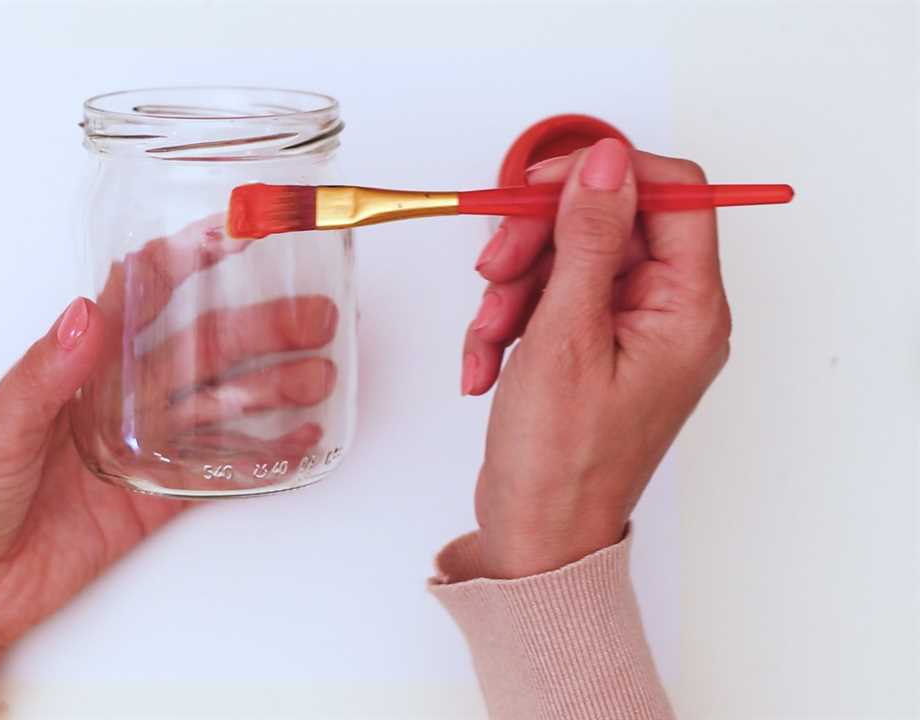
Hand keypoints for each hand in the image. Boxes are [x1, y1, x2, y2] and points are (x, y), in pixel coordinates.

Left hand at [0, 216, 334, 681]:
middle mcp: (116, 401)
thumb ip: (44, 375)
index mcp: (76, 367)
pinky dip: (260, 460)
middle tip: (314, 317)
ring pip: (220, 407)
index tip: (233, 237)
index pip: (139, 300)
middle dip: (258, 328)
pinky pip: (216, 475)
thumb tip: (83, 313)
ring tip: (320, 375)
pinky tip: (297, 441)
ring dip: (271, 388)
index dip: (186, 265)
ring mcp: (140, 451)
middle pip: (200, 352)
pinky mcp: (152, 502)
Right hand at [461, 139, 731, 576]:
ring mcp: (627, 330)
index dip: (604, 176)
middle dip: (537, 240)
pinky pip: (546, 297)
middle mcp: (667, 312)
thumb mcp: (565, 336)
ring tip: (489, 336)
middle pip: (605, 221)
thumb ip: (586, 239)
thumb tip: (604, 162)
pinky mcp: (590, 346)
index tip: (543, 187)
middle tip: (494, 268)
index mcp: (687, 308)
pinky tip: (485, 364)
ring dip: (511, 287)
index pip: (671, 192)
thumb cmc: (562, 463)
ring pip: (565, 256)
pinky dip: (508, 321)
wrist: (537, 536)